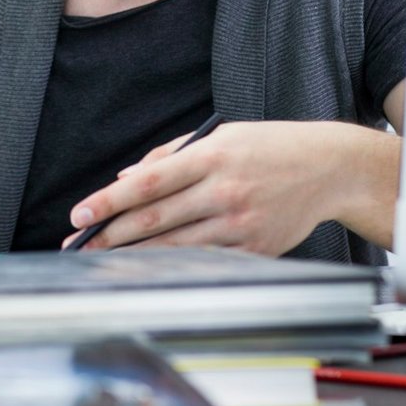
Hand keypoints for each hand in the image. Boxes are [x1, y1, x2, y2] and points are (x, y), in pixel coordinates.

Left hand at [62, 121, 367, 255]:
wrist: (328, 168)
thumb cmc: (267, 148)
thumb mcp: (221, 136)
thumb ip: (171, 156)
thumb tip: (126, 178)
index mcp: (211, 157)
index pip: (148, 182)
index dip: (109, 201)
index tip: (80, 214)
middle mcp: (224, 191)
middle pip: (154, 220)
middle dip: (109, 236)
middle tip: (78, 245)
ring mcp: (240, 224)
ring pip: (174, 247)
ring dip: (133, 257)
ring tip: (102, 261)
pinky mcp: (254, 249)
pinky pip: (205, 261)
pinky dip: (172, 266)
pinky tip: (147, 269)